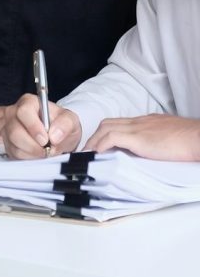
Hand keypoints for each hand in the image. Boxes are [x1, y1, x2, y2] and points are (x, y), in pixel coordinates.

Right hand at [3, 93, 81, 158]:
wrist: (58, 136)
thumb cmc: (61, 125)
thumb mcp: (71, 120)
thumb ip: (65, 124)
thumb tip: (54, 135)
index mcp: (29, 103)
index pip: (24, 112)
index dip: (33, 127)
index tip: (45, 140)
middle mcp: (15, 113)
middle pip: (15, 131)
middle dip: (33, 145)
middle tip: (46, 149)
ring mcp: (9, 128)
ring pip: (13, 144)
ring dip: (31, 152)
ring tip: (43, 152)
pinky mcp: (8, 142)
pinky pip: (13, 153)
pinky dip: (27, 157)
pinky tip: (36, 153)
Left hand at [85, 114, 199, 160]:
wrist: (198, 138)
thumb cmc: (190, 141)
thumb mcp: (169, 137)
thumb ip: (157, 141)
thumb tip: (152, 151)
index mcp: (147, 122)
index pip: (120, 123)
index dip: (107, 132)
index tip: (100, 144)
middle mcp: (139, 122)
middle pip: (108, 123)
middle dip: (96, 136)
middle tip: (89, 150)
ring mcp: (138, 128)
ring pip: (106, 128)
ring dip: (95, 141)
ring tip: (88, 154)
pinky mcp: (138, 137)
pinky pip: (112, 137)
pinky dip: (101, 144)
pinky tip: (96, 154)